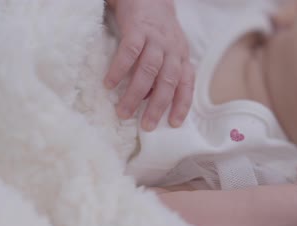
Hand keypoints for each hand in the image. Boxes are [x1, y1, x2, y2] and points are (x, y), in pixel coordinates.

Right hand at [105, 0, 192, 130]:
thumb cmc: (157, 30)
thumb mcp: (168, 51)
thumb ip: (163, 73)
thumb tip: (150, 99)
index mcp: (181, 57)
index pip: (187, 84)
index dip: (182, 105)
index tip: (174, 124)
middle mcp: (172, 50)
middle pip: (168, 82)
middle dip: (157, 107)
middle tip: (146, 126)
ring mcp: (155, 39)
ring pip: (148, 71)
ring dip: (135, 94)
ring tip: (123, 111)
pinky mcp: (137, 28)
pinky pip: (129, 52)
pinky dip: (119, 69)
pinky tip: (109, 83)